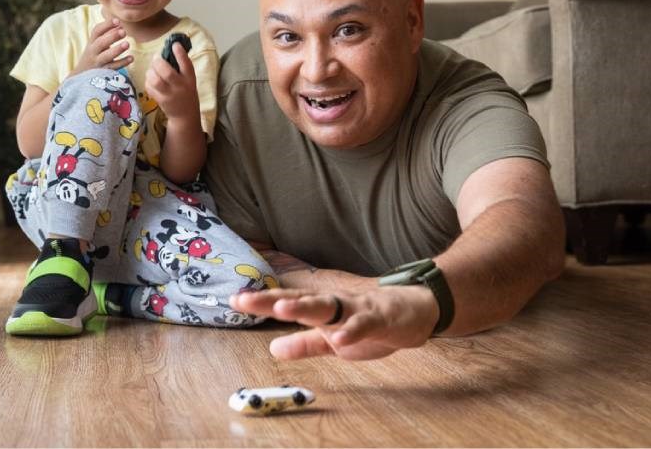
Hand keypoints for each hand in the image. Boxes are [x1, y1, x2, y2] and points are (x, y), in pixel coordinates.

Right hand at [69, 18, 130, 77]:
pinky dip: (122, 63)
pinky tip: (131, 58)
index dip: (106, 25)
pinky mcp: (103, 73)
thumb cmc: (94, 55)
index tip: (117, 21)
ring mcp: (97, 63)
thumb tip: (119, 24)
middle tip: (124, 31)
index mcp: (92, 42)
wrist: (82, 75)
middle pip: (100, 43)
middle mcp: (93, 52)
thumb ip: (107, 34)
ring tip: (127, 44)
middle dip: (112, 37)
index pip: (96, 31)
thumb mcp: (96, 44)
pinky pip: (113, 68)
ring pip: (106, 56)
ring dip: (117, 50)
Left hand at [145, 42, 198, 121]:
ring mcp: (169, 95)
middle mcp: (180, 87)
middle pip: (167, 73)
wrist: (185, 115)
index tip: (175, 44)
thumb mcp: (189, 79)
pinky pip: (150, 87)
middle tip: (156, 58)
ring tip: (152, 69)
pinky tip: (151, 79)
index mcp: (190, 79)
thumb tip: (171, 47)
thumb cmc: (186, 92)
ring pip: (156, 80)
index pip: (187, 65)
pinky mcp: (160, 100)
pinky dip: (148, 80)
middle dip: (158, 62)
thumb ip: (181, 67)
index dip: (180, 53)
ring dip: (151, 71)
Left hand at [229, 286, 438, 360]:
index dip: (262, 302)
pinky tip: (339, 337)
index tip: (234, 300)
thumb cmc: (371, 322)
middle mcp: (336, 304)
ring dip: (305, 307)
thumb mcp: (333, 340)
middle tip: (245, 300)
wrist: (416, 310)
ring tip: (282, 309)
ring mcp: (357, 308)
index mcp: (324, 310)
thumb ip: (305, 344)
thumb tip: (272, 349)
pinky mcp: (380, 317)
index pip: (288, 304)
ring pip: (329, 306)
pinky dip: (352, 330)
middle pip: (300, 301)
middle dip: (272, 300)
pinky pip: (364, 324)